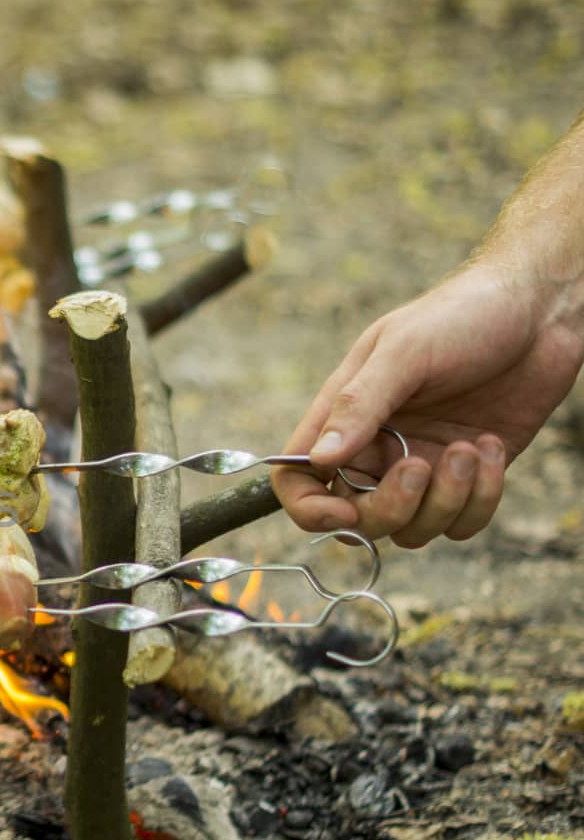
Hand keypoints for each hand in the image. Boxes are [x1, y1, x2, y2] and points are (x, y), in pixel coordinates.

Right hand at [274, 263, 583, 545]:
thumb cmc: (464, 314)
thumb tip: (318, 459)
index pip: (298, 479)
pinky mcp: (469, 477)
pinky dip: (481, 497)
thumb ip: (359, 404)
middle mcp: (376, 449)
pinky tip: (491, 446)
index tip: (346, 511)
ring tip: (469, 448)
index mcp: (343, 416)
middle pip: (357, 518)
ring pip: (412, 529)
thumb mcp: (404, 351)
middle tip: (423, 468)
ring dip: (445, 501)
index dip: (311, 509)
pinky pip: (462, 523)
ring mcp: (423, 466)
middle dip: (391, 508)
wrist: (542, 310)